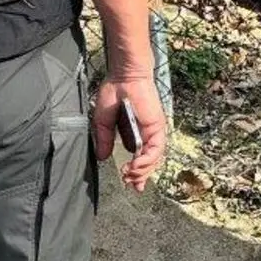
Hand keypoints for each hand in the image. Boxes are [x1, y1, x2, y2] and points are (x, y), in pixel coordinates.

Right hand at [93, 76, 167, 193]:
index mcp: (135, 133)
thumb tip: (102, 158)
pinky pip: (155, 149)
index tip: (129, 183)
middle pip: (149, 162)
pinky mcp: (157, 127)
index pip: (139, 158)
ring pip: (154, 159)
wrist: (124, 76)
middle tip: (131, 184)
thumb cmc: (114, 92)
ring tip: (130, 177)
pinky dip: (146, 161)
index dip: (136, 173)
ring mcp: (153, 131)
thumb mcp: (103, 122)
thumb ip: (105, 140)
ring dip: (142, 171)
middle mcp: (146, 134)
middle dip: (140, 177)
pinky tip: (135, 167)